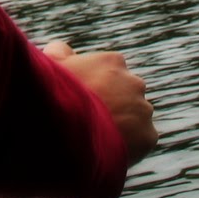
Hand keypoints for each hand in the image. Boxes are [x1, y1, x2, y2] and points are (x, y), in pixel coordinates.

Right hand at [43, 40, 157, 165]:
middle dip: (112, 102)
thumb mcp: (50, 63)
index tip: (81, 97)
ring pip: (134, 117)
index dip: (93, 84)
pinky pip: (140, 140)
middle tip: (89, 118)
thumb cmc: (55, 94)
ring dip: (121, 123)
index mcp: (113, 61)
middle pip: (124, 93)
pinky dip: (128, 145)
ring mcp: (143, 110)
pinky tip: (107, 148)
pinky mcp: (148, 136)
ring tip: (97, 136)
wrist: (67, 130)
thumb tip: (64, 50)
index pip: (108, 71)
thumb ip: (60, 51)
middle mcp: (134, 82)